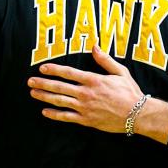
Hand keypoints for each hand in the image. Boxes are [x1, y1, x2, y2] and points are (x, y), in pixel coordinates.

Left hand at [27, 45, 142, 132]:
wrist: (137, 115)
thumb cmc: (130, 92)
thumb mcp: (121, 72)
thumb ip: (105, 60)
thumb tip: (94, 47)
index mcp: (93, 80)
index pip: (68, 73)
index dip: (53, 69)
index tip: (42, 67)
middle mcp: (86, 93)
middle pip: (59, 87)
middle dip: (43, 83)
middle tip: (30, 81)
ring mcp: (84, 108)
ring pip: (60, 101)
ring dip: (44, 97)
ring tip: (33, 93)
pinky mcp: (86, 120)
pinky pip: (67, 117)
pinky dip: (55, 114)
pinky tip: (45, 112)